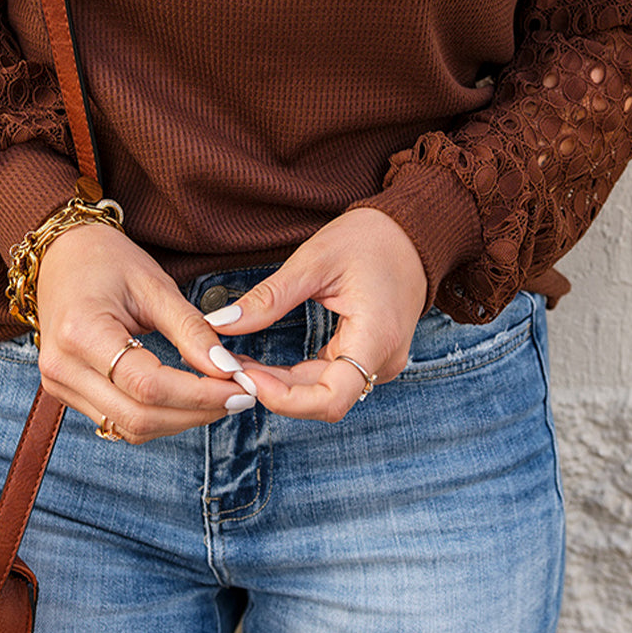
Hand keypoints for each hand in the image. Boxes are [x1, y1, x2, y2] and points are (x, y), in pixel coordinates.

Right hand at [35, 225, 257, 442]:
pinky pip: (118, 421)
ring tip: (220, 396)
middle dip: (196, 412)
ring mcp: (60, 385)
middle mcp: (62, 367)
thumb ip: (191, 330)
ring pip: (129, 428)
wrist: (63, 255)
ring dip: (181, 420)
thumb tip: (227, 369)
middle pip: (138, 417)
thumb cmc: (107, 260)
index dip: (199, 394)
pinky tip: (188, 399)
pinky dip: (159, 417)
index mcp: (81, 332)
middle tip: (240, 396)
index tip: (240, 387)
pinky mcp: (67, 393)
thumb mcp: (155, 285)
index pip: (147, 385)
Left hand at [211, 209, 427, 421]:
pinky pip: (327, 379)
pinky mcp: (368, 358)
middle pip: (320, 399)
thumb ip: (269, 297)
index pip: (330, 400)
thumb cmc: (370, 239)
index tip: (247, 376)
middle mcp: (383, 361)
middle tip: (226, 367)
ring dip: (279, 385)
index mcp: (376, 338)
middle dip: (271, 389)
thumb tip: (220, 322)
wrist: (411, 233)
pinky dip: (293, 376)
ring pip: (321, 393)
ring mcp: (378, 363)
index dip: (285, 399)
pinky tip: (261, 364)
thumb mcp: (314, 261)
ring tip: (237, 363)